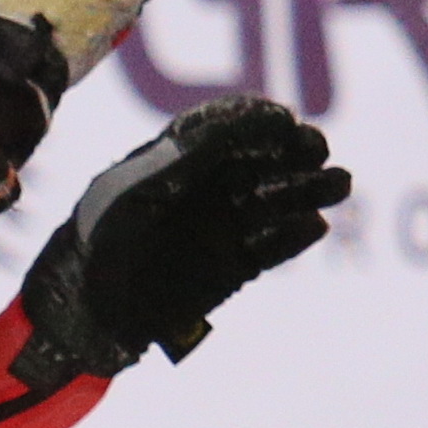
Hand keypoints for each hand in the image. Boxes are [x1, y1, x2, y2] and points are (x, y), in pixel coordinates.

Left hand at [15, 95, 349, 382]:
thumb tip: (237, 121)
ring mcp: (220, 228)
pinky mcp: (233, 267)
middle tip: (317, 148)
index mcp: (173, 163)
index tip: (283, 118)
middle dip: (292, 152)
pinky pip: (271, 247)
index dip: (255, 121)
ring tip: (339, 182)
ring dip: (307, 190)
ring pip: (274, 202)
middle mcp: (202, 191)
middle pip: (260, 161)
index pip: (224, 130)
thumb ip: (183, 157)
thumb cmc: (100, 238)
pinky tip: (313, 224)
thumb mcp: (135, 189)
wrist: (89, 309)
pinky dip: (293, 236)